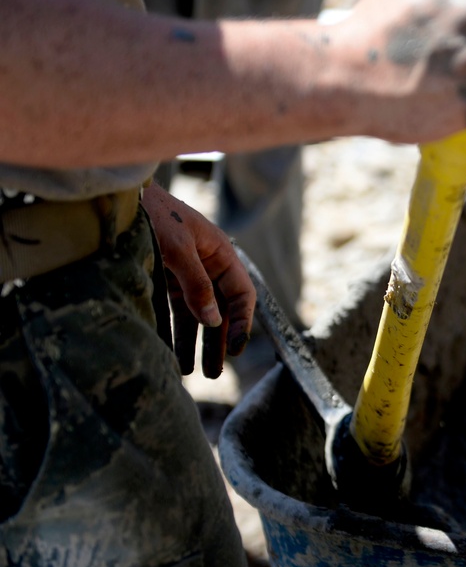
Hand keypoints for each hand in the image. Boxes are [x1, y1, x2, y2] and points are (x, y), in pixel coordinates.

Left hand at [141, 183, 255, 378]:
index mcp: (221, 254)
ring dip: (197, 342)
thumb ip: (196, 284)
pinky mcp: (166, 278)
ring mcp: (187, 273)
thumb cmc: (155, 213)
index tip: (235, 348)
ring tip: (196, 372)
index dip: (242, 322)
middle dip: (218, 341)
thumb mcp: (177, 248)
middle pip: (221, 310)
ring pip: (198, 314)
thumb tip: (213, 321)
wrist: (122, 194)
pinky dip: (174, 332)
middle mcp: (208, 265)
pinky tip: (173, 354)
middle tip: (215, 371)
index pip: (241, 294)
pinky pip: (175, 310)